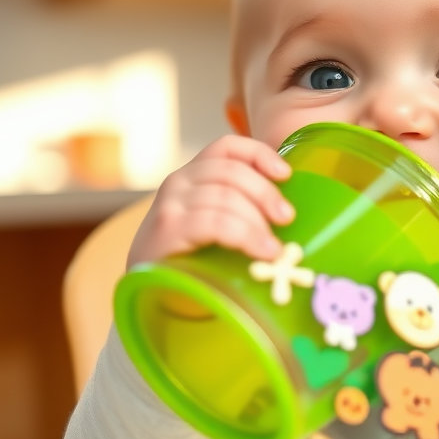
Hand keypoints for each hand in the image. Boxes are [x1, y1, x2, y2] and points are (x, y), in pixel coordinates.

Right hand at [127, 135, 293, 267]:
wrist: (151, 291)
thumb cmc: (192, 258)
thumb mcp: (215, 224)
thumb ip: (240, 208)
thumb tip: (288, 212)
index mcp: (193, 175)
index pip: (227, 147)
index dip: (259, 154)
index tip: (285, 175)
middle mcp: (178, 182)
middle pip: (231, 172)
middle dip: (265, 193)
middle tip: (287, 218)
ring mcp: (169, 204)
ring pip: (226, 198)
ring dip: (257, 222)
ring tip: (276, 250)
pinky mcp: (167, 229)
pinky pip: (214, 222)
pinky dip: (245, 236)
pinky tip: (262, 252)